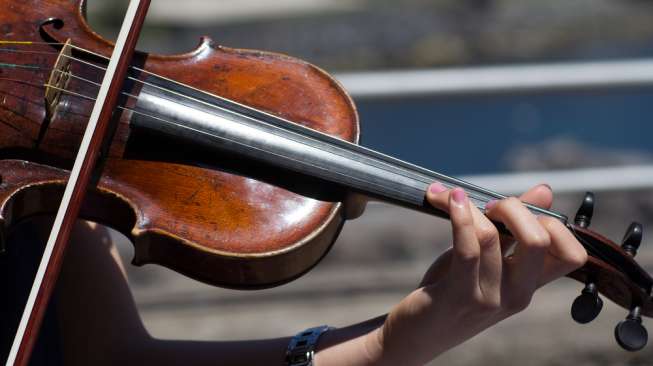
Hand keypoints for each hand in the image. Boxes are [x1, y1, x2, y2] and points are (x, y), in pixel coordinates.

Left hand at [367, 184, 586, 365]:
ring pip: (492, 235)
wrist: (417, 334)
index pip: (572, 254)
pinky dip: (458, 216)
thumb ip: (514, 228)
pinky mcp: (458, 295)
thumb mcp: (488, 258)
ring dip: (471, 206)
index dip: (551, 223)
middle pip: (539, 240)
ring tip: (453, 197)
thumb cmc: (451, 289)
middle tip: (488, 206)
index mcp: (530, 284)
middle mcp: (517, 294)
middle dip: (514, 207)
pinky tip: (445, 200)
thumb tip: (545, 190)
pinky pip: (466, 248)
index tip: (519, 213)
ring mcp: (489, 298)